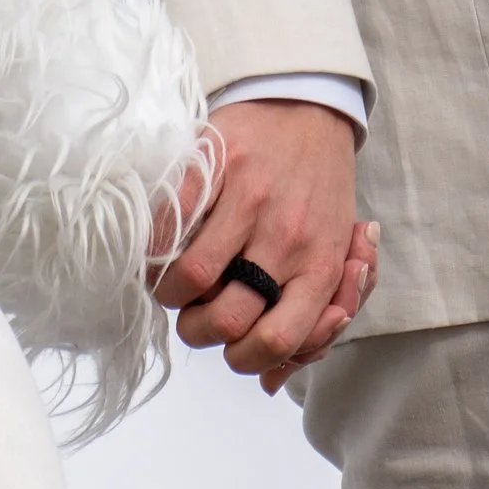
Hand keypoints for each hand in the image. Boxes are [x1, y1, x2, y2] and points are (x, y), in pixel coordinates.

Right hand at [153, 96, 374, 380]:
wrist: (308, 106)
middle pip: (226, 320)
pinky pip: (170, 225)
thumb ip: (314, 318)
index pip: (277, 341)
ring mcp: (250, 200)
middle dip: (198, 332)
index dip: (242, 358)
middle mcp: (288, 237)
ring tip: (172, 283)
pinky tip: (159, 248)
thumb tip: (272, 382)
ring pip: (192, 279)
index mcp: (321, 265)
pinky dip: (154, 248)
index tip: (229, 344)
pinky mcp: (216, 165)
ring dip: (170, 294)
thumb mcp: (335, 255)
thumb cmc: (318, 190)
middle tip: (194, 315)